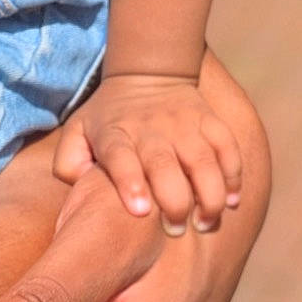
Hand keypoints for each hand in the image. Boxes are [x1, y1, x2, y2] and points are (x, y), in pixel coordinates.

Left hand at [54, 71, 243, 232]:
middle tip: (176, 229)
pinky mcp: (208, 120)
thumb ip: (68, 162)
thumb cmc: (109, 117)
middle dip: (175, 201)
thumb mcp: (77, 131)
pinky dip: (233, 174)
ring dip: (210, 194)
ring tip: (207, 221)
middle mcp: (150, 129)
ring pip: (203, 160)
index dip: (130, 184)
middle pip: (165, 165)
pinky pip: (227, 147)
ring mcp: (183, 124)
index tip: (141, 211)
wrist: (147, 72)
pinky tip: (232, 200)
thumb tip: (79, 188)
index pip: (120, 157)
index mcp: (115, 135)